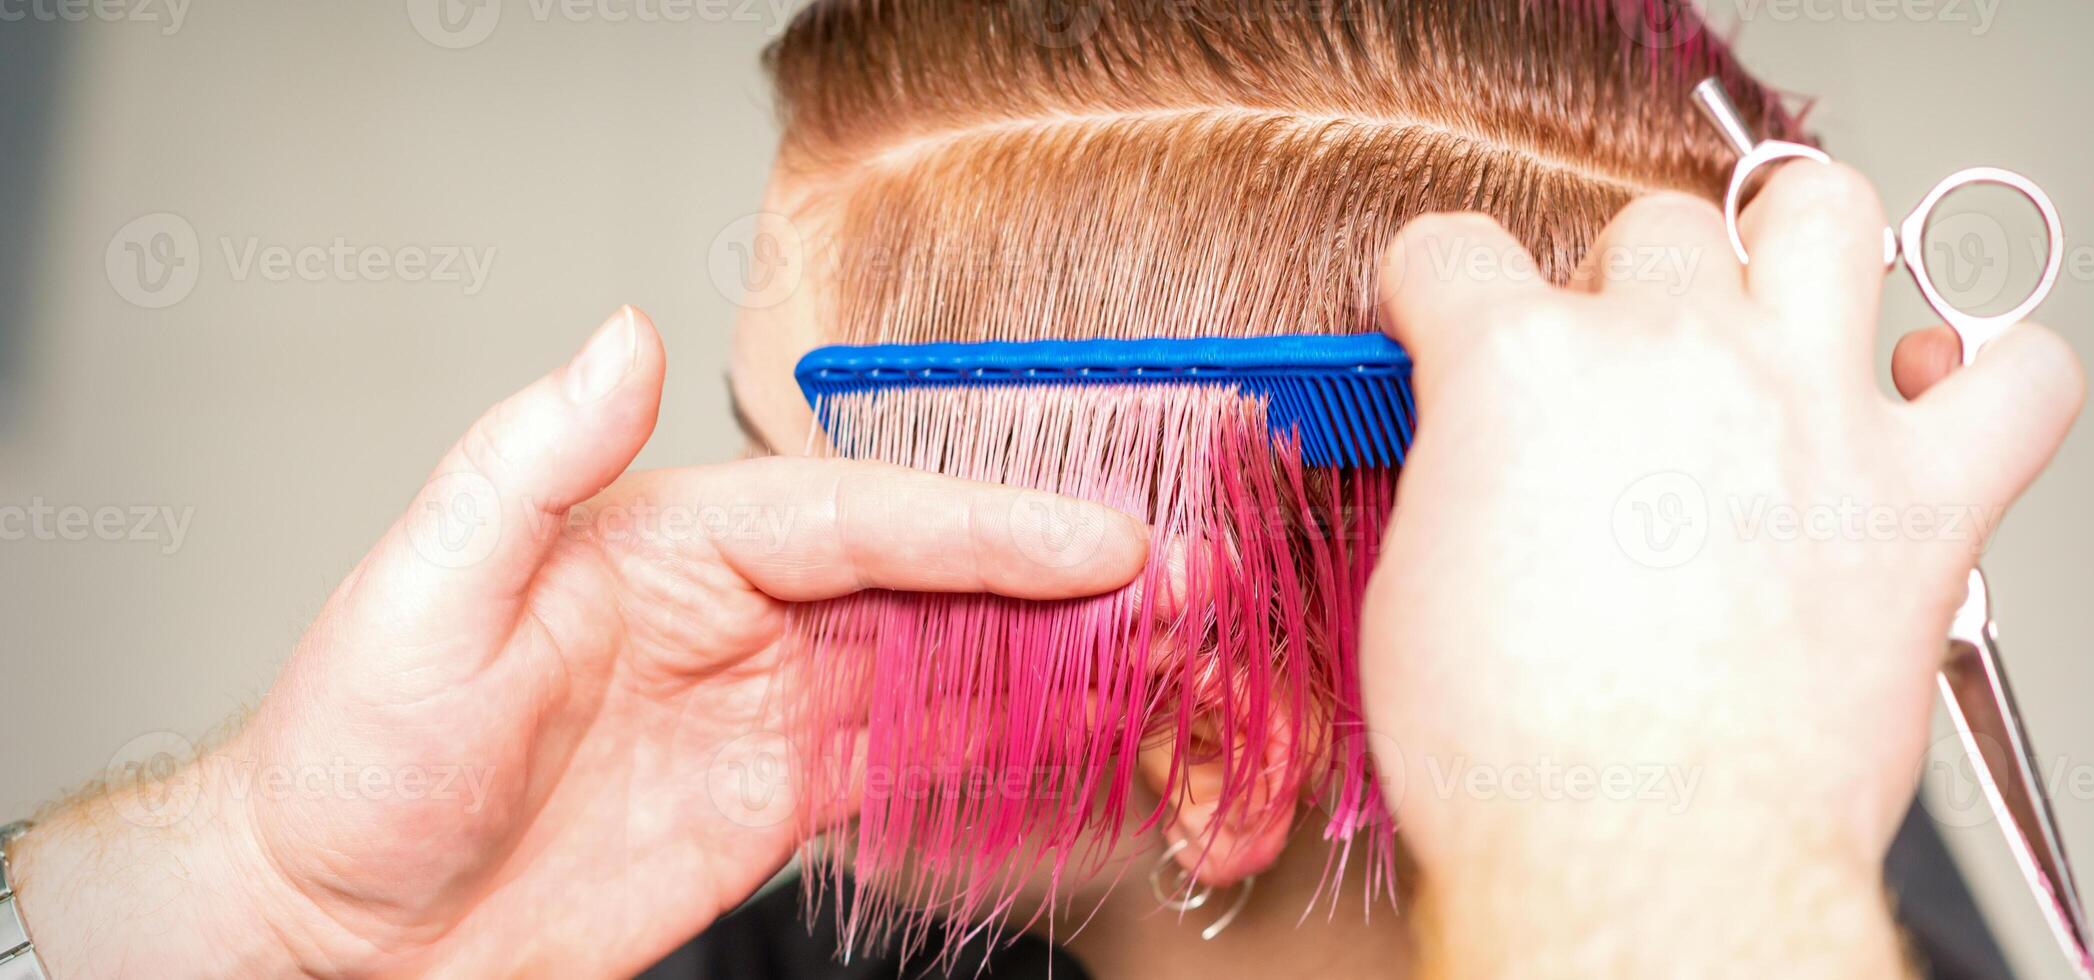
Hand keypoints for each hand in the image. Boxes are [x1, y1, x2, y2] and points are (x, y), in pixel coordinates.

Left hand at [7, 307, 1148, 976]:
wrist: (336, 932)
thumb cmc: (354, 754)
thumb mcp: (424, 592)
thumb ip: (529, 464)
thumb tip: (622, 337)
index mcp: (674, 542)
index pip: (859, 519)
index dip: (985, 525)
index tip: (1097, 538)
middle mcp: (738, 616)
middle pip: (927, 584)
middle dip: (1056, 583)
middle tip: (1184, 590)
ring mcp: (765, 714)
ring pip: (940, 671)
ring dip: (1050, 664)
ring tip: (1167, 662)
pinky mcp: (772, 808)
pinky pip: (909, 770)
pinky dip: (998, 759)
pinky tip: (1074, 748)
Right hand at [1360, 165, 2082, 974]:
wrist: (1641, 858)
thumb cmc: (1522, 759)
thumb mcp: (1412, 593)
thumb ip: (1457, 481)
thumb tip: (1481, 468)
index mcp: (1521, 372)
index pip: (1456, 252)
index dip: (1440, 291)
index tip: (1448, 317)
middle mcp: (1674, 356)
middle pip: (1649, 232)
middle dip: (1622, 289)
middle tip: (1617, 370)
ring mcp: (1809, 409)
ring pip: (1830, 216)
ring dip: (1797, 242)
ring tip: (1778, 294)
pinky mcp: (1921, 498)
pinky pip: (2022, 380)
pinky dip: (1995, 374)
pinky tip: (1937, 395)